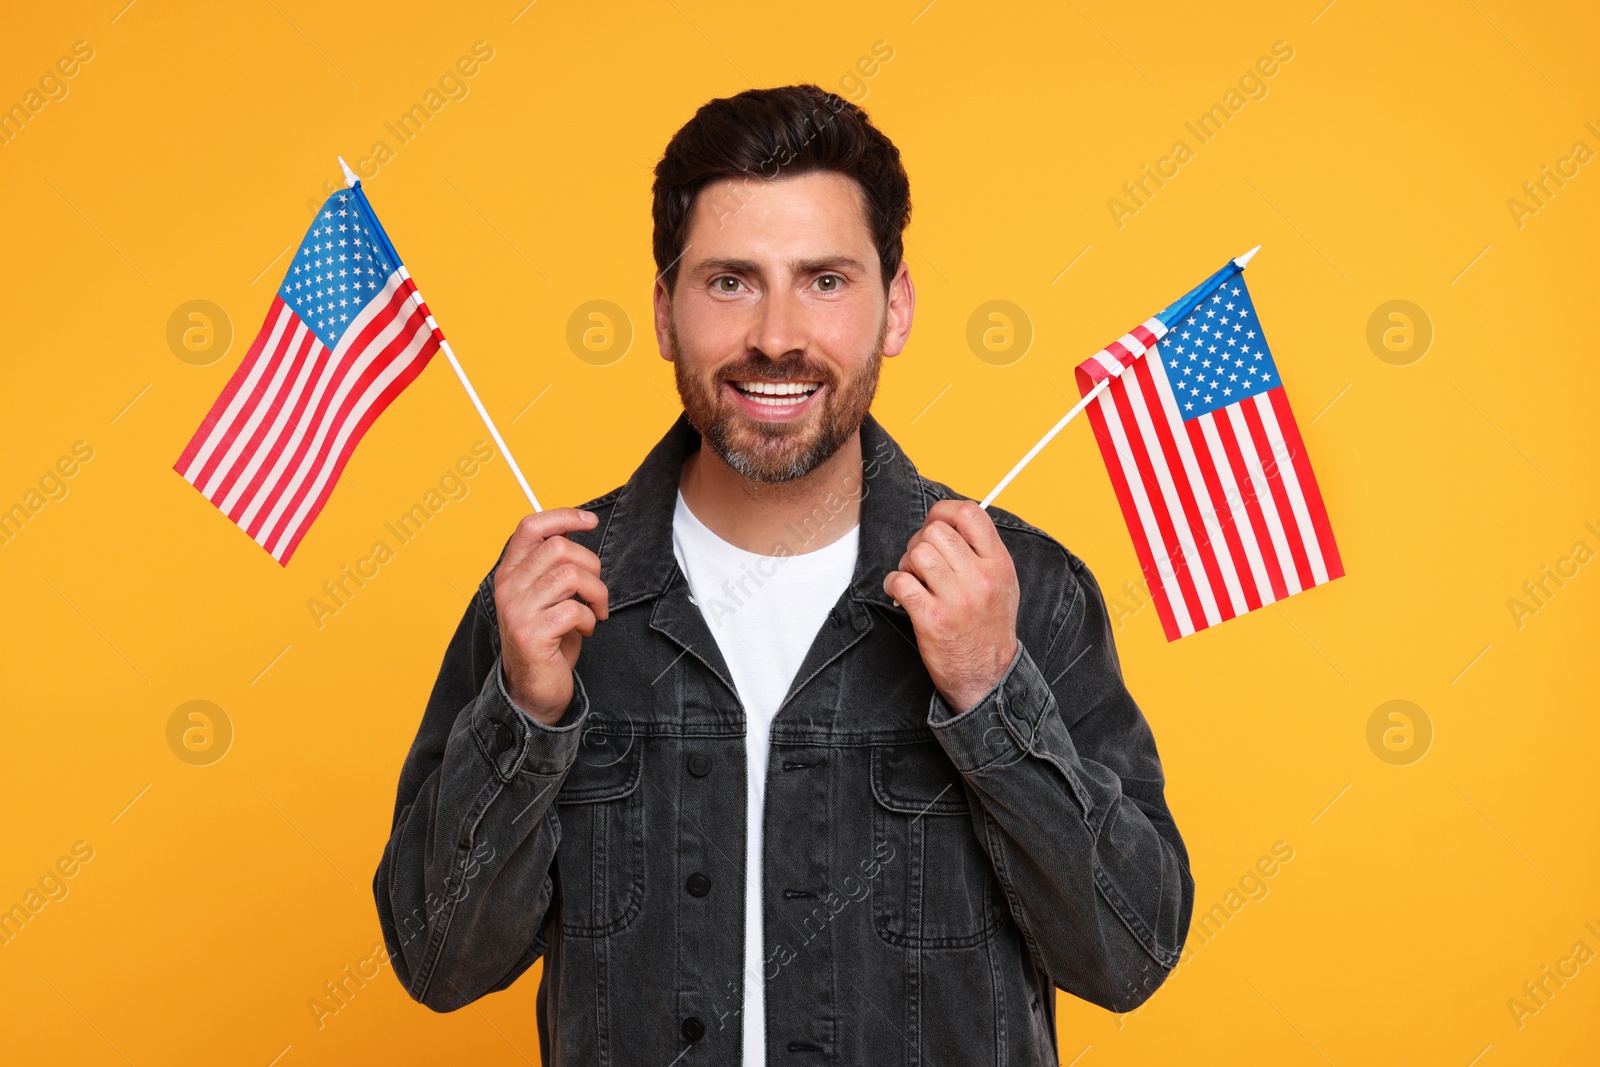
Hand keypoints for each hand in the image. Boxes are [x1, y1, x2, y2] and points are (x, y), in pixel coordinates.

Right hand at [494, 508, 609, 725]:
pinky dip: (589, 618)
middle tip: (596, 591)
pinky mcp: (531, 634)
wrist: (534, 689)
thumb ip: (554, 565)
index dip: (563, 516)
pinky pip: (574, 609)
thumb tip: (576, 529)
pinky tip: (586, 629)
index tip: (590, 521)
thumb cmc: (549, 639)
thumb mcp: (548, 595)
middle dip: (592, 565)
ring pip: (570, 575)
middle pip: (559, 547)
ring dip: (596, 593)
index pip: (530, 526)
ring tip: (595, 611)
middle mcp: (508, 588)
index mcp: (510, 572)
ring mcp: (517, 611)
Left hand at [883, 499, 1019, 714]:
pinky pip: (900, 582)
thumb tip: (949, 520)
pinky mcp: (933, 619)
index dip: (944, 512)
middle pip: (936, 532)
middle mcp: (979, 578)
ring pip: (916, 554)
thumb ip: (982, 550)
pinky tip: (902, 594)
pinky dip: (893, 584)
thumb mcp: (1002, 583)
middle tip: (921, 562)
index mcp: (998, 564)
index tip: (935, 523)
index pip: (970, 513)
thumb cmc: (989, 627)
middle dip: (920, 542)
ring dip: (907, 564)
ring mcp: (956, 599)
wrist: (988, 676)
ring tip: (914, 580)